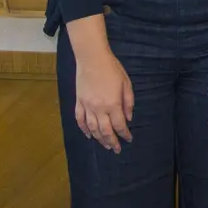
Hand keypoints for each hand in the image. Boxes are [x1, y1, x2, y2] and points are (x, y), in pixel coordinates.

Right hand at [68, 23, 133, 153]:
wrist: (92, 58)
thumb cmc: (112, 69)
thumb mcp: (126, 83)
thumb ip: (128, 102)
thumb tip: (128, 118)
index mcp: (112, 104)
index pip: (119, 125)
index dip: (125, 134)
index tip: (129, 139)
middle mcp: (99, 108)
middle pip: (105, 130)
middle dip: (112, 142)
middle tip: (116, 149)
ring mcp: (87, 106)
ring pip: (92, 128)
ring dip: (99, 139)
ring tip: (105, 145)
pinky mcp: (78, 102)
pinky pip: (80, 119)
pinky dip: (84, 129)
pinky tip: (89, 135)